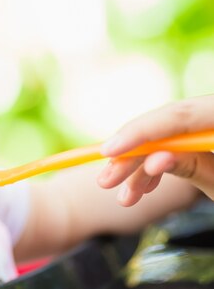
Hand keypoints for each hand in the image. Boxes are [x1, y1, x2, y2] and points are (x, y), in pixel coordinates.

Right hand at [97, 95, 213, 205]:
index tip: (108, 152)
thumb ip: (192, 167)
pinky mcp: (204, 136)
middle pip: (168, 125)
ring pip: (168, 137)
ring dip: (142, 168)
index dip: (141, 131)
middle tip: (106, 180)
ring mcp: (208, 126)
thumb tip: (151, 160)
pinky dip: (160, 165)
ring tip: (126, 196)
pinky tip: (145, 186)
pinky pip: (179, 144)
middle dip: (134, 155)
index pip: (180, 114)